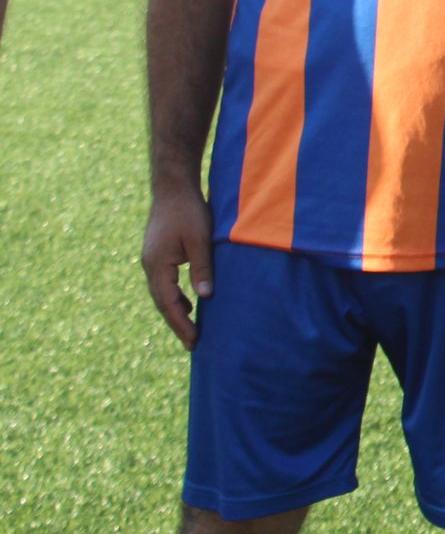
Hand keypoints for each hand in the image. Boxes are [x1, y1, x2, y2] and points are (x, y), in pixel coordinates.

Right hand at [140, 186, 213, 349]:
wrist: (173, 188)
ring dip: (175, 312)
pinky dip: (175, 297)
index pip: (168, 303)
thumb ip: (201, 268)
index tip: (194, 341)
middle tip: (192, 344)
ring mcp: (152, 260)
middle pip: (162, 303)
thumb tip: (205, 297)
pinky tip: (190, 303)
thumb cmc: (189, 211)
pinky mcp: (158, 255)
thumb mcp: (200, 240)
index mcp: (157, 265)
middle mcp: (150, 266)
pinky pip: (164, 283)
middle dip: (177, 324)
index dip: (181, 323)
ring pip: (162, 294)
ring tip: (191, 330)